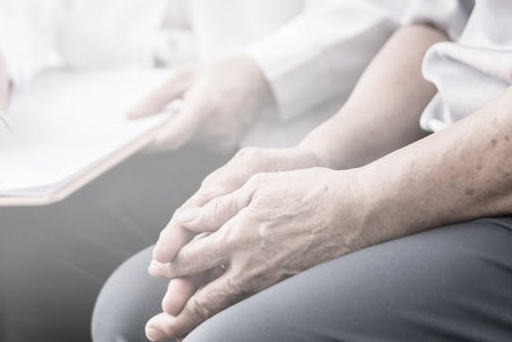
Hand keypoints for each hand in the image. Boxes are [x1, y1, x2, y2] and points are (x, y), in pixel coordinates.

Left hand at [128, 55, 272, 152]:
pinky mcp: (227, 146)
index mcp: (205, 105)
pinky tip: (205, 116)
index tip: (132, 141)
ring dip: (181, 130)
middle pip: (176, 140)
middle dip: (163, 130)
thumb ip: (156, 98)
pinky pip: (200, 143)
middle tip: (165, 112)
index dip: (149, 142)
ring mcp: (224, 140)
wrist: (259, 79)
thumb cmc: (221, 72)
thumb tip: (130, 116)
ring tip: (191, 108)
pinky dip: (195, 132)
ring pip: (187, 143)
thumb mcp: (185, 74)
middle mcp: (216, 128)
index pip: (171, 136)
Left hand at [145, 167, 364, 340]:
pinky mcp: (287, 288)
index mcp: (237, 235)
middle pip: (203, 297)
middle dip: (176, 313)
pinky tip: (224, 320)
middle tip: (155, 326)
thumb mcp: (257, 184)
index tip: (157, 265)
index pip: (191, 256)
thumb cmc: (308, 191)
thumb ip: (219, 206)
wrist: (356, 212)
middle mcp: (248, 266)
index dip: (170, 262)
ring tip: (177, 333)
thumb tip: (187, 219)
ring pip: (225, 309)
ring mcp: (269, 281)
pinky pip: (250, 308)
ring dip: (197, 323)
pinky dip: (230, 318)